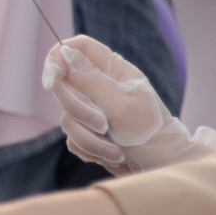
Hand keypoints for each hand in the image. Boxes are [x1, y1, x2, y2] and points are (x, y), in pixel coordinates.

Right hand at [41, 33, 215, 171]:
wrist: (163, 167)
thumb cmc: (152, 134)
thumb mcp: (122, 107)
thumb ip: (91, 82)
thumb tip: (64, 54)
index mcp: (114, 71)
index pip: (79, 48)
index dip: (59, 58)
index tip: (52, 79)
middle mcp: (100, 86)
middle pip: (64, 85)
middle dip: (79, 111)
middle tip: (103, 126)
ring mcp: (93, 110)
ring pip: (67, 116)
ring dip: (89, 137)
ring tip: (115, 150)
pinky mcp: (88, 132)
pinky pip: (72, 137)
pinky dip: (89, 149)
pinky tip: (111, 155)